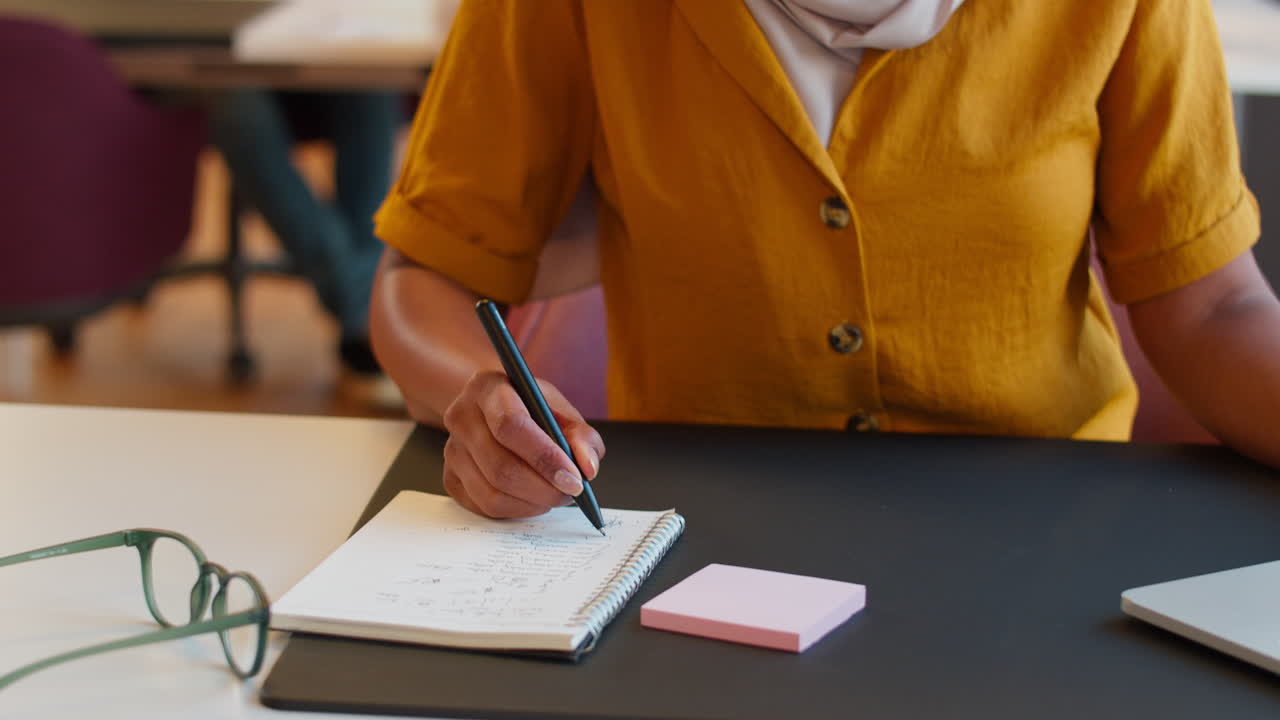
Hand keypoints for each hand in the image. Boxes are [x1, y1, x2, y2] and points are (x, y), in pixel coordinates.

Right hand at [441, 370, 604, 517]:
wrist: (493, 410)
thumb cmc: (530, 409)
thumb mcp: (560, 410)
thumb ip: (582, 436)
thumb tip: (587, 468)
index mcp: (488, 388)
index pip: (511, 425)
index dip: (545, 457)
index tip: (574, 479)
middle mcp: (461, 416)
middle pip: (500, 466)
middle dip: (543, 488)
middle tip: (570, 493)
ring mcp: (451, 450)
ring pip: (492, 493)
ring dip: (532, 503)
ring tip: (554, 495)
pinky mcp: (450, 478)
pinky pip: (484, 507)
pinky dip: (517, 510)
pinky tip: (533, 498)